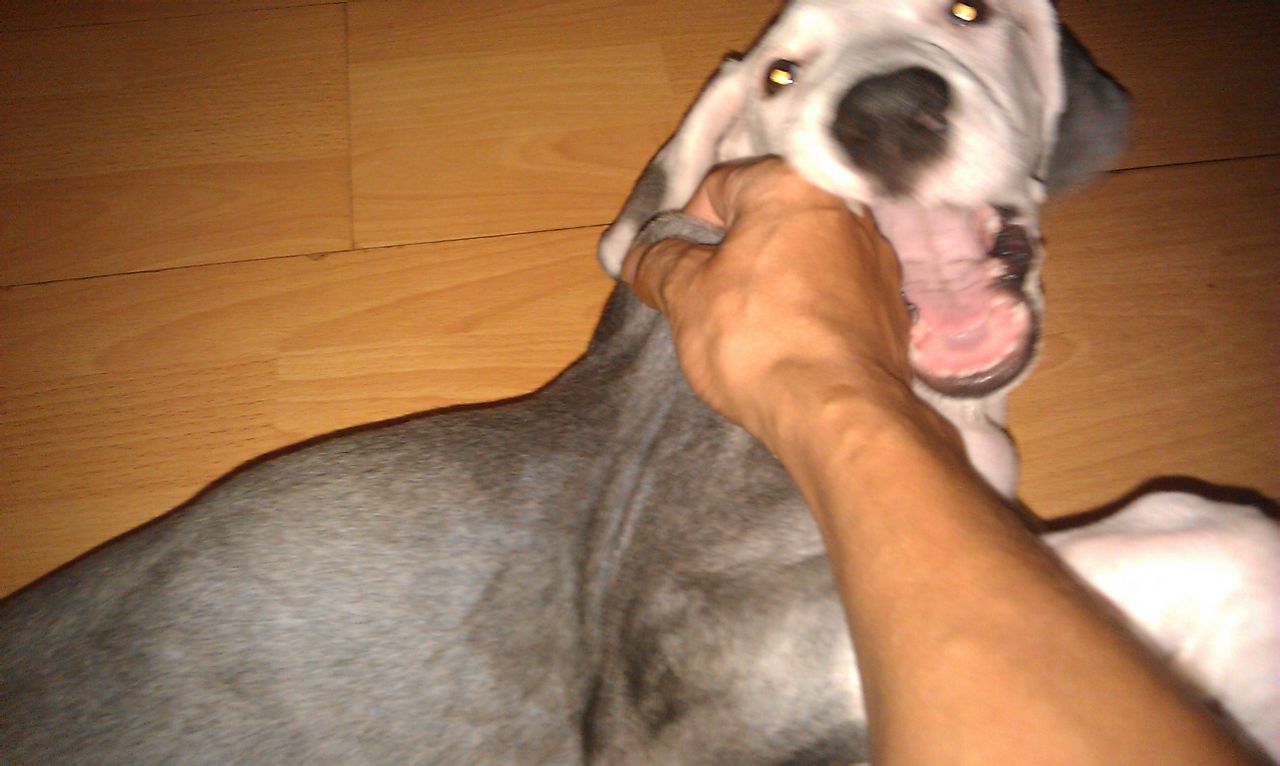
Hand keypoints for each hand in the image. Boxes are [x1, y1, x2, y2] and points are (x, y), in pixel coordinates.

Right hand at [620, 158, 941, 457]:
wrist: (836, 412)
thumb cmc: (755, 337)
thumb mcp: (685, 294)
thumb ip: (659, 263)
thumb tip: (642, 257)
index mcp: (793, 185)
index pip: (718, 187)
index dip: (683, 229)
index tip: (671, 270)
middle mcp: (845, 208)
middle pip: (766, 221)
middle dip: (730, 256)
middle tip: (702, 302)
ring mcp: (875, 258)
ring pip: (801, 258)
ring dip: (770, 283)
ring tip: (745, 331)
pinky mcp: (890, 306)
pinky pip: (832, 296)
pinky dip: (805, 311)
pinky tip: (786, 347)